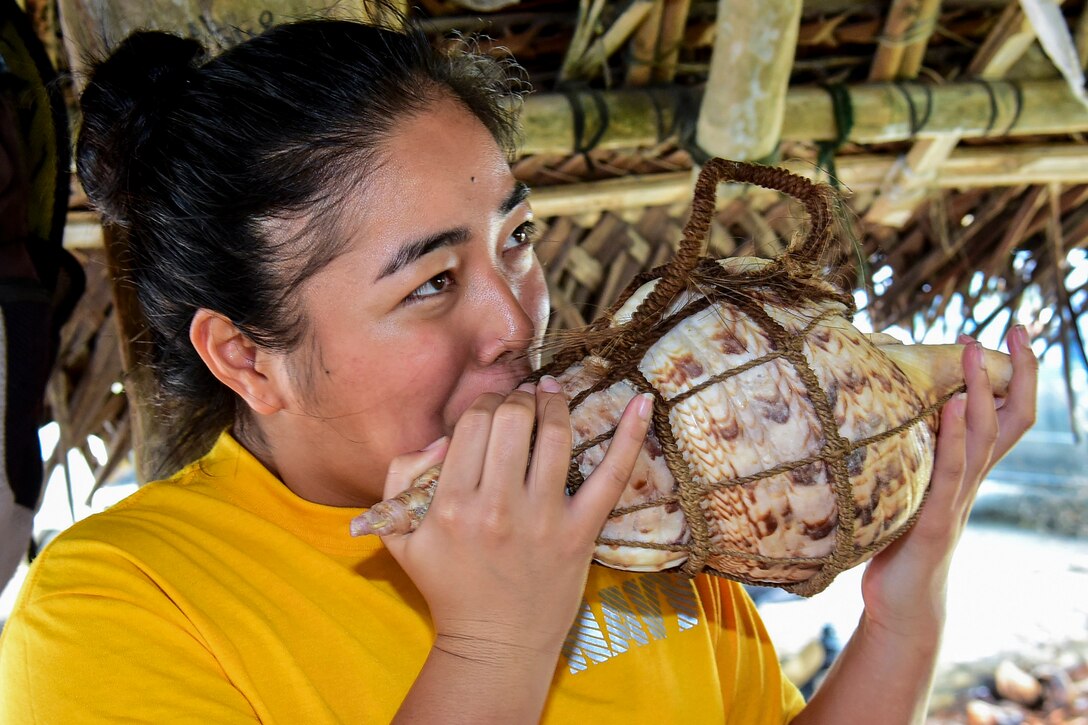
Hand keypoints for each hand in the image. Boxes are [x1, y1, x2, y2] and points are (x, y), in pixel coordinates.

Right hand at [377, 378, 651, 659]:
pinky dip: (628, 437)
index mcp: (451, 503)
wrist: (493, 645)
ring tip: (551, 395)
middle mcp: (497, 507)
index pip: (472, 423)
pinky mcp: (580, 533)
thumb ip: (400, 477)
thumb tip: (439, 439)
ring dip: (555, 405)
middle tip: (521, 403)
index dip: (484, 405)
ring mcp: (542, 519)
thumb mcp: (401, 537)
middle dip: (517, 400)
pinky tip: (641, 403)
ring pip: (555, 435)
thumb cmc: (447, 587)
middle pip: (513, 420)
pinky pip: (610, 477)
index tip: (490, 409)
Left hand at [860, 326, 1037, 635]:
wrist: (901, 604)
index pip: (1005, 415)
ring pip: (983, 438)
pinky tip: (954, 406)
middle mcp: (971, 480)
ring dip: (980, 391)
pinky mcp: (935, 521)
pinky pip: (951, 472)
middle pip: (1009, 419)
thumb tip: (877, 407)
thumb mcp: (906, 487)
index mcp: (967, 471)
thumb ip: (907, 452)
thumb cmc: (900, 543)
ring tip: (973, 349)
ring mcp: (957, 500)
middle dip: (1016, 370)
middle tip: (1017, 325)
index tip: (1015, 332)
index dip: (1016, 374)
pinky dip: (955, 437)